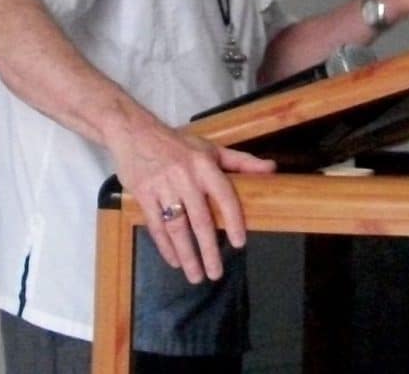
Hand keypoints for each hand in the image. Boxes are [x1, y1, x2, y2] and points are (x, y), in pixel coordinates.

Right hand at [107, 115, 274, 282]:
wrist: (135, 132)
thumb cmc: (178, 143)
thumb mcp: (211, 148)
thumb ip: (242, 162)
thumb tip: (272, 170)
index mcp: (205, 165)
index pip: (225, 196)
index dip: (234, 220)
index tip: (239, 244)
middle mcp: (186, 177)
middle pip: (200, 219)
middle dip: (209, 249)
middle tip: (216, 273)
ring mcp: (163, 186)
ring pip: (177, 227)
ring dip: (187, 254)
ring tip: (196, 275)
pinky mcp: (144, 195)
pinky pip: (156, 225)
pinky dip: (165, 246)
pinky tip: (174, 261)